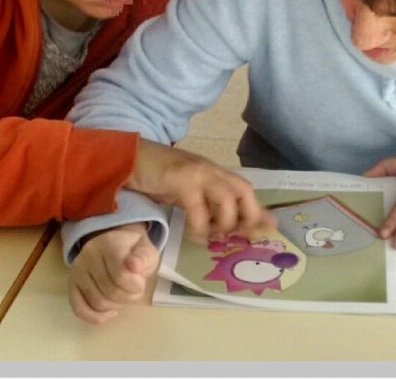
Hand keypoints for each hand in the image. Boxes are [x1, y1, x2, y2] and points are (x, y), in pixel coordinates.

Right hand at [69, 222, 157, 324]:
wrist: (115, 244)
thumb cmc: (133, 252)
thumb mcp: (146, 250)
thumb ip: (144, 258)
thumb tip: (134, 266)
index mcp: (109, 243)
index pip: (121, 275)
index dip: (135, 286)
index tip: (140, 281)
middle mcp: (89, 255)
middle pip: (110, 292)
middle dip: (128, 297)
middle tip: (133, 290)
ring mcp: (78, 270)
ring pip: (98, 303)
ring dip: (116, 306)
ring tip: (123, 296)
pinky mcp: (72, 284)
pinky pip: (79, 309)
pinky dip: (97, 316)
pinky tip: (110, 310)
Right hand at [126, 139, 274, 242]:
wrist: (126, 158)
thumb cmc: (155, 176)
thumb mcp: (185, 190)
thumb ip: (205, 202)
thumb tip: (225, 223)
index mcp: (213, 172)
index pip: (244, 189)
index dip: (258, 210)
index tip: (269, 229)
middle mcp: (209, 170)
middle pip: (243, 190)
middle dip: (248, 216)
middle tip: (239, 236)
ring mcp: (196, 173)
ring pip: (226, 198)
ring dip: (224, 222)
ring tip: (213, 236)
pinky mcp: (180, 179)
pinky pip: (198, 207)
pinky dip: (199, 226)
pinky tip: (194, 236)